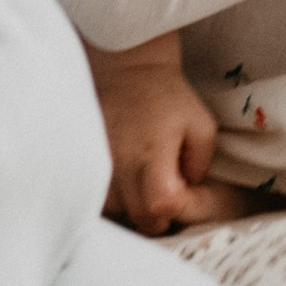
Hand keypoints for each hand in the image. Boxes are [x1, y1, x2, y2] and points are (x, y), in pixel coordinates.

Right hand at [88, 34, 252, 235]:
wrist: (125, 68)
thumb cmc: (167, 96)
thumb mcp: (201, 125)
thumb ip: (200, 166)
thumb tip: (186, 191)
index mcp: (151, 154)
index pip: (160, 207)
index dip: (175, 209)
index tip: (179, 193)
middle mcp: (120, 163)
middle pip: (138, 217)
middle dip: (156, 215)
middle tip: (163, 193)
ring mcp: (98, 164)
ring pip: (116, 210)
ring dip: (132, 205)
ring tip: (141, 180)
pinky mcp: (84, 161)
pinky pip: (98, 197)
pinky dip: (113, 196)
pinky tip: (124, 177)